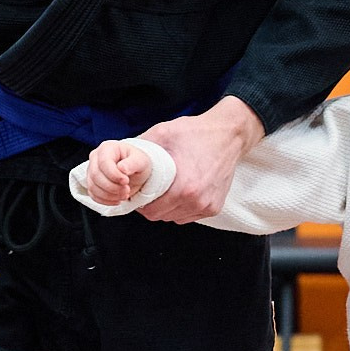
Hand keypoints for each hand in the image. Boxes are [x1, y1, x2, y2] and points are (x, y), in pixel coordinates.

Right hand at [86, 140, 152, 207]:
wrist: (135, 171)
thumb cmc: (137, 162)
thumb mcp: (141, 161)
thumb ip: (133, 163)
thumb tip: (122, 168)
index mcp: (107, 148)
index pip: (104, 163)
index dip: (114, 175)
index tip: (126, 181)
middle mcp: (96, 157)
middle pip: (96, 175)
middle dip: (112, 187)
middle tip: (127, 190)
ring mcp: (91, 170)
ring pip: (93, 187)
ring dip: (109, 195)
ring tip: (124, 195)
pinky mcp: (92, 183)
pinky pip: (93, 195)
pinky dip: (106, 201)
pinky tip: (117, 200)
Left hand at [135, 96, 263, 222]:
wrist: (229, 135)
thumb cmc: (198, 133)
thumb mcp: (163, 133)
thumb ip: (140, 148)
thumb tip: (120, 159)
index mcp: (183, 186)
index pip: (150, 210)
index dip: (139, 202)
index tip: (138, 192)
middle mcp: (197, 200)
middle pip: (160, 216)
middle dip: (151, 205)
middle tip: (150, 189)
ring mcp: (207, 206)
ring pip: (174, 218)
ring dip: (166, 207)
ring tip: (166, 189)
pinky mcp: (214, 208)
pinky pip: (189, 216)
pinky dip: (181, 208)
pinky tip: (180, 192)